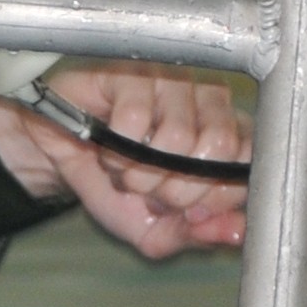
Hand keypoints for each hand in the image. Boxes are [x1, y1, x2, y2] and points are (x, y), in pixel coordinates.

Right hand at [0, 64, 252, 259]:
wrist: (58, 157)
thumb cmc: (112, 184)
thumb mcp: (154, 229)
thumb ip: (196, 234)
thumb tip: (235, 232)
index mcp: (229, 135)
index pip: (248, 162)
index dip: (215, 197)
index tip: (185, 210)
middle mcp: (209, 101)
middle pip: (218, 147)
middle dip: (177, 189)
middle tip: (150, 192)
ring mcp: (172, 81)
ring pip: (178, 135)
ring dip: (140, 172)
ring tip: (124, 171)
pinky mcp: (132, 72)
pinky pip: (136, 117)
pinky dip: (115, 149)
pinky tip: (107, 145)